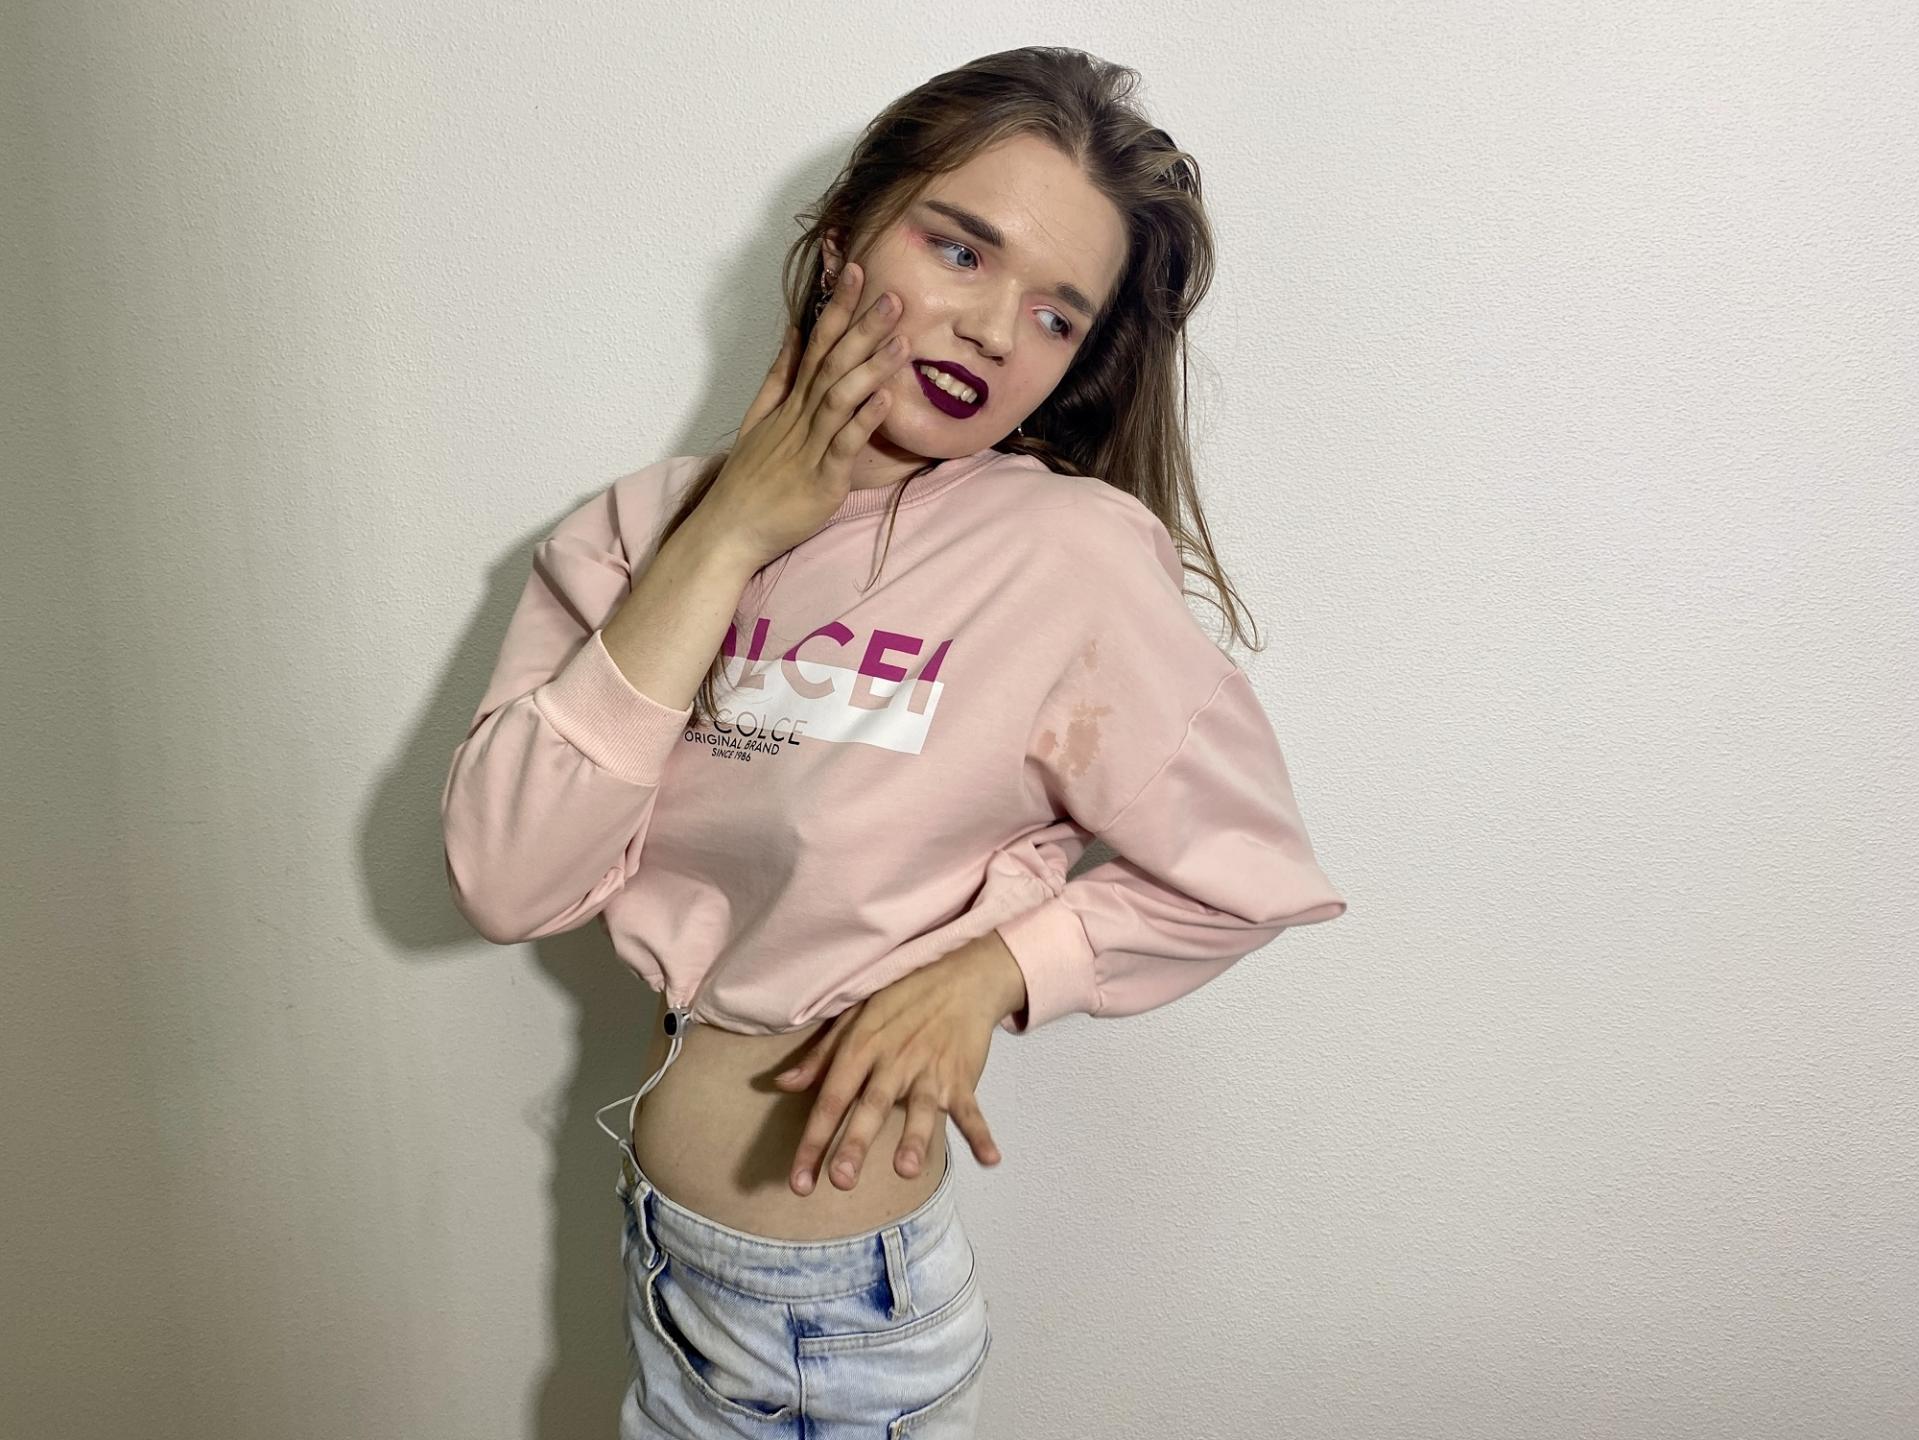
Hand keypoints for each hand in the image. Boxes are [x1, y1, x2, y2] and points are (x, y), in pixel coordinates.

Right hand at [708, 260, 915, 567]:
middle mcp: (798, 417)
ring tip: (901, 337)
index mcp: (789, 402)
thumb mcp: (759, 420)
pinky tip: (885, 399)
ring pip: (840, 397)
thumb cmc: (749, 480)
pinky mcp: (820, 479)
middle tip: (891, 293)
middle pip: (832, 362)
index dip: (835, 308)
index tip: (854, 271)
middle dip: (861, 326)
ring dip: (870, 365)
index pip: (815, 344)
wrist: (728, 531)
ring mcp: (809, 447)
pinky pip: (843, 445)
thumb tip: (795, 334)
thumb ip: (779, 376)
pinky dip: (864, 420)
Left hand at [772, 940, 1013, 1194]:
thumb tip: (783, 1084)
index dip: (814, 1140)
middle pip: (872, 1107)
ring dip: (915, 1138)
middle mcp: (894, 1061)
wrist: (961, 976)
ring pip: (921, 1107)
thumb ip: (821, 1055)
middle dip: (856, 1143)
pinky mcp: (961, 1075)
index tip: (800, 1181)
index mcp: (862, 1047)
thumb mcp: (855, 1017)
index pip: (831, 1099)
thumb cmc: (902, 998)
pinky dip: (981, 1133)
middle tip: (841, 1180)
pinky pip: (972, 1108)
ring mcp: (930, 1069)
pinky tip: (990, 1158)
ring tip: (906, 1171)